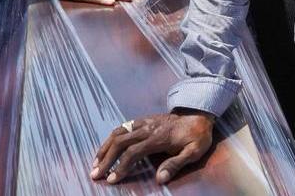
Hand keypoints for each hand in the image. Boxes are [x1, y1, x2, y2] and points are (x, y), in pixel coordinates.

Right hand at [91, 112, 213, 184]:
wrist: (199, 115)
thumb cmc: (197, 137)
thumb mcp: (193, 152)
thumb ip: (175, 164)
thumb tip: (159, 179)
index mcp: (158, 138)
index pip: (133, 153)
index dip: (120, 167)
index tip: (111, 179)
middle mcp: (147, 128)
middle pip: (120, 142)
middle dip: (105, 159)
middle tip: (95, 173)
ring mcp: (144, 122)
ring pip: (118, 132)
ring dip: (105, 147)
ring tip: (95, 162)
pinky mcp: (143, 120)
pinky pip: (123, 127)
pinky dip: (111, 138)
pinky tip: (106, 147)